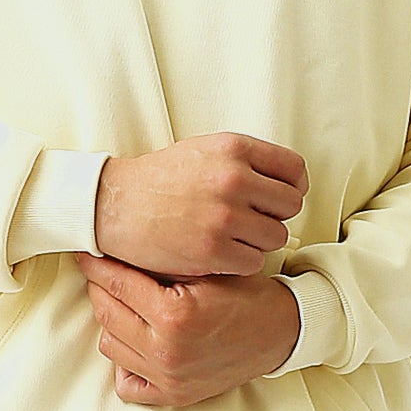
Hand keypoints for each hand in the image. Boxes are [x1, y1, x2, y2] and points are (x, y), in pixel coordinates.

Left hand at [72, 253, 301, 406]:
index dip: (96, 265)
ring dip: (111, 322)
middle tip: (101, 272)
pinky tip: (135, 341)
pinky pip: (126, 383)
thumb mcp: (207, 267)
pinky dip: (124, 362)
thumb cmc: (245, 293)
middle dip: (99, 288)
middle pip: (106, 313)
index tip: (86, 252)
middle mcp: (166, 350)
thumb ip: (162, 262)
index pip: (116, 284)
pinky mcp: (173, 394)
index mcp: (174, 314)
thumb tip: (115, 248)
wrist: (280, 332)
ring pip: (109, 345)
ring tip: (122, 303)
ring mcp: (167, 377)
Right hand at [94, 132, 307, 277]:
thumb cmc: (159, 179)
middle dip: (275, 216)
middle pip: (290, 206)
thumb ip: (246, 160)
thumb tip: (289, 182)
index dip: (294, 188)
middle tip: (252, 221)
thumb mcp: (204, 150)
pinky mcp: (213, 250)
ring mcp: (223, 216)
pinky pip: (254, 262)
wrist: (115, 205)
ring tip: (233, 237)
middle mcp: (233, 179)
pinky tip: (221, 253)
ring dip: (258, 242)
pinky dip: (241, 262)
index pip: (295, 171)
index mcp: (234, 149)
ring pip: (275, 237)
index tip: (280, 199)